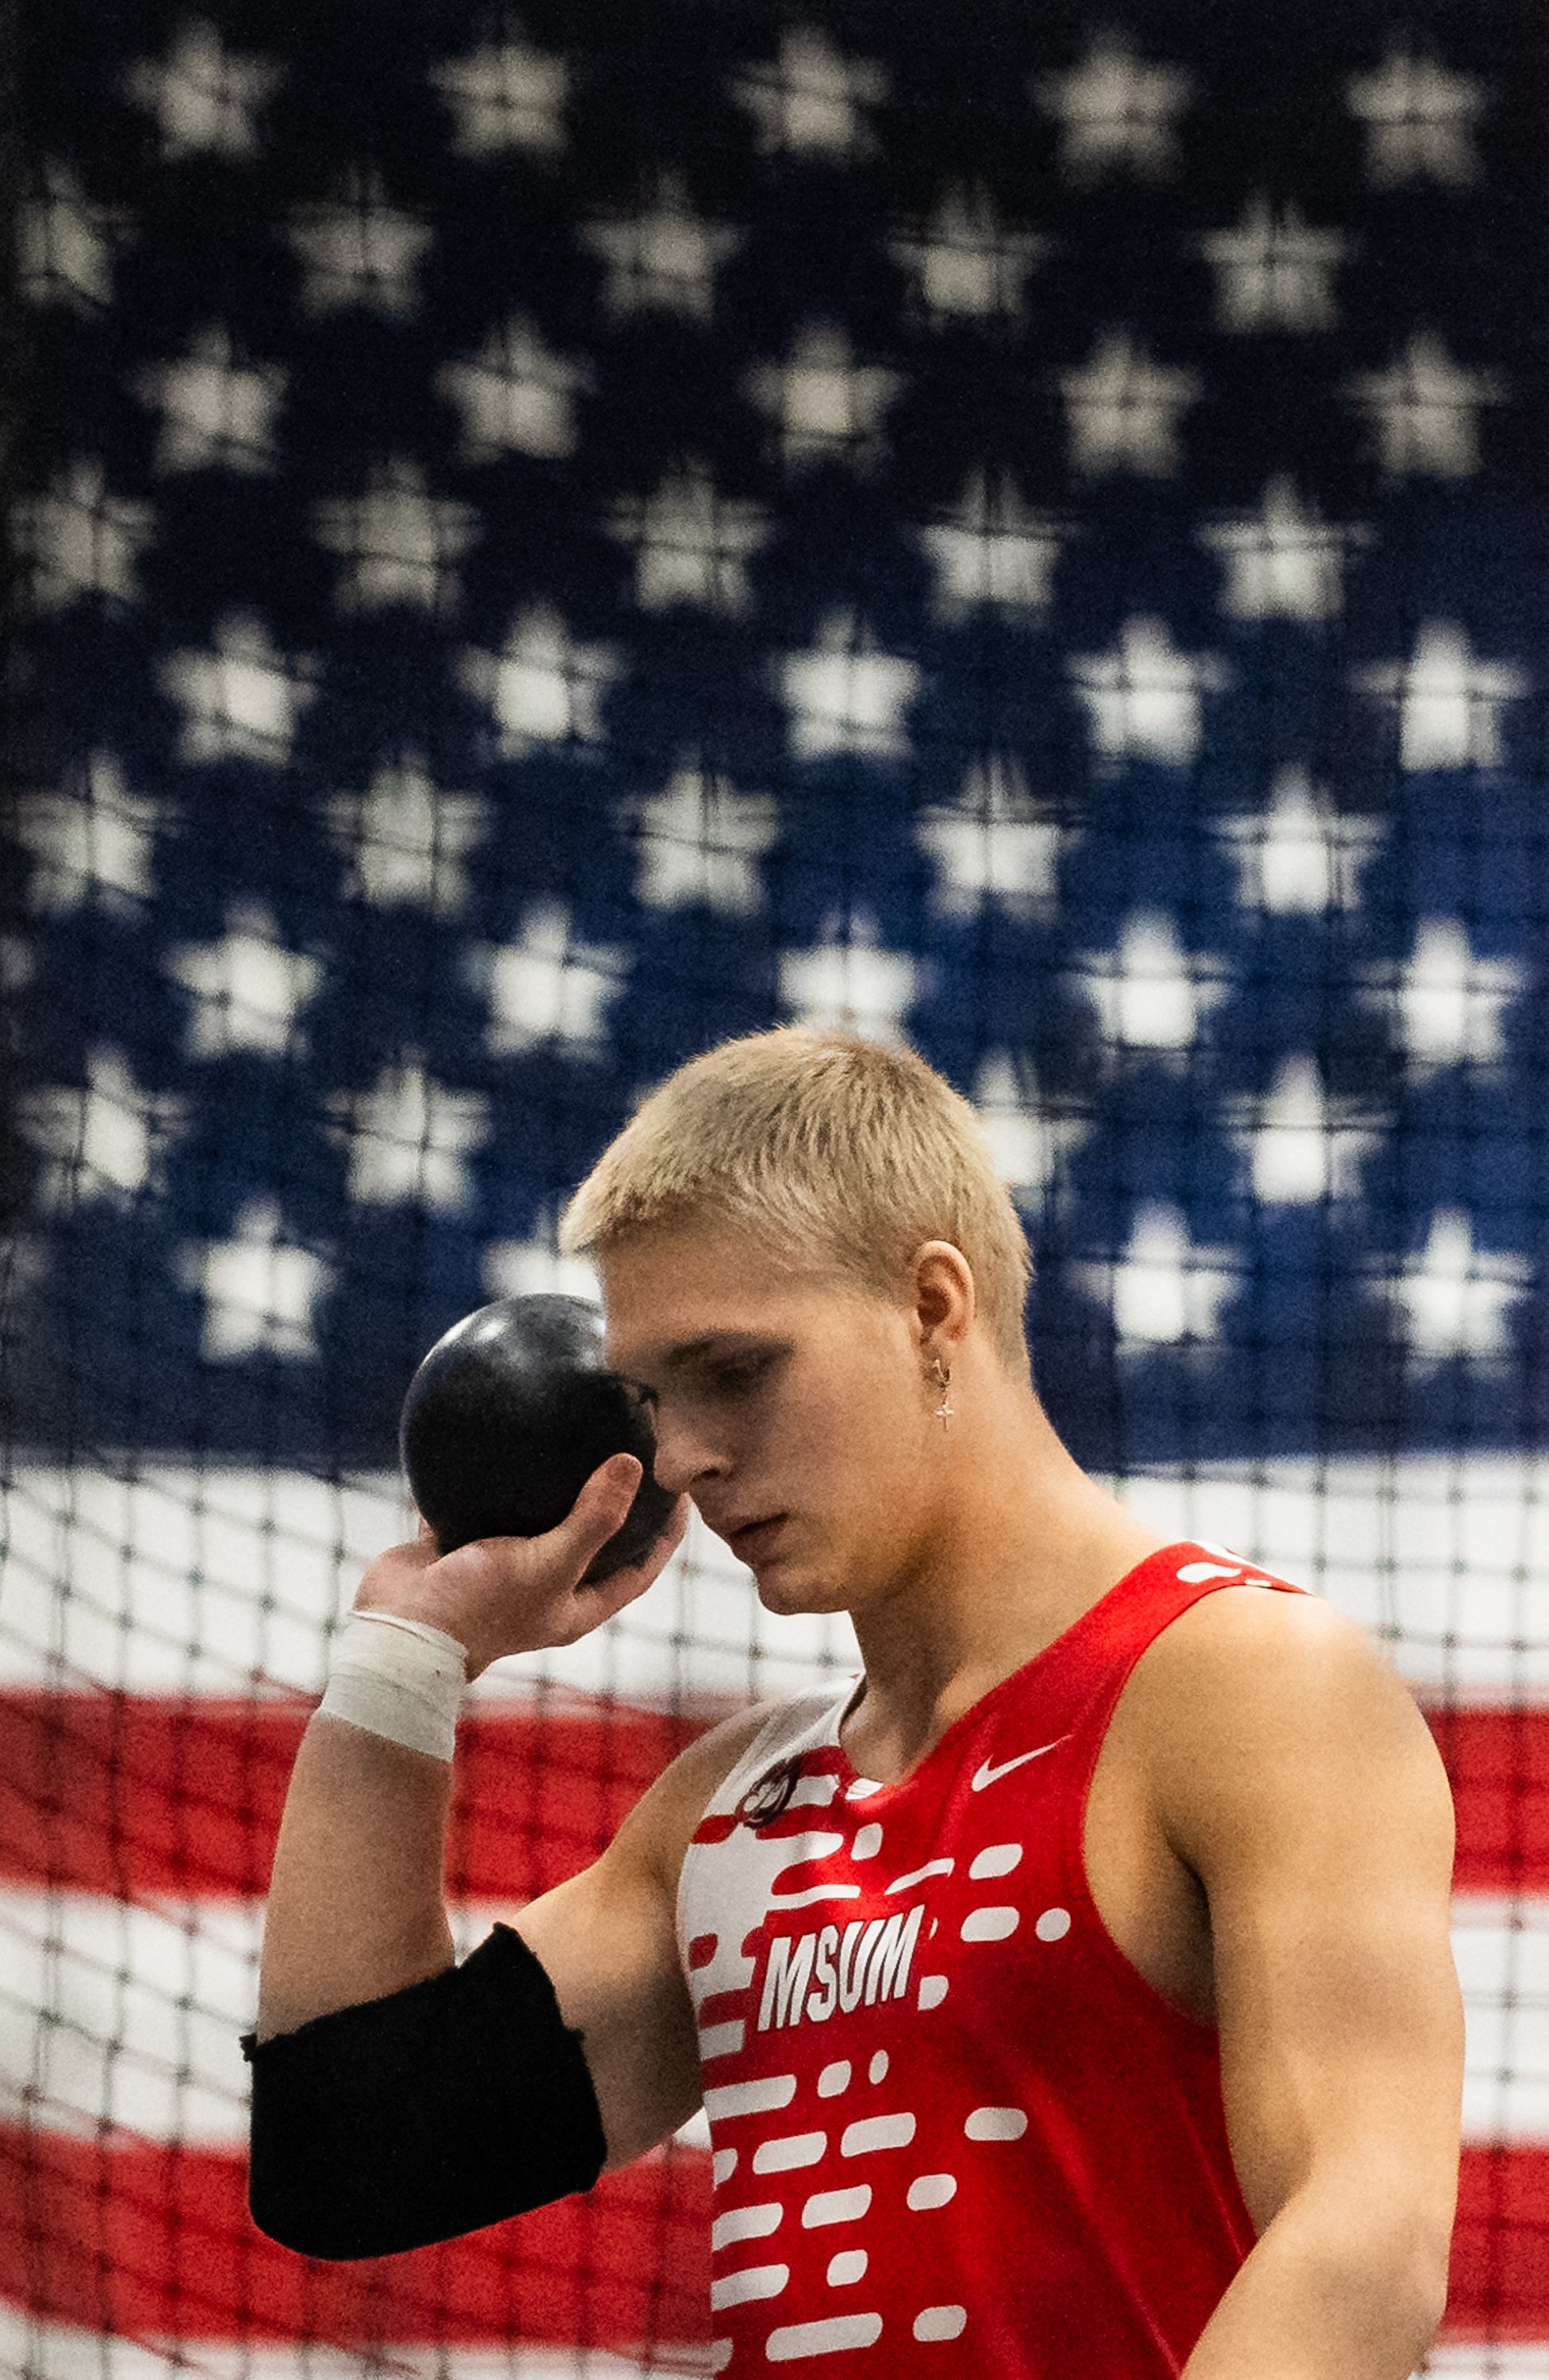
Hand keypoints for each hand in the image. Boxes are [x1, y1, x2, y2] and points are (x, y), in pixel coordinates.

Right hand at [352, 1455, 689, 1679]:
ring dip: (547, 1487)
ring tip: (567, 1435)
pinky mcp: (457, 1545)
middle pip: (590, 1542)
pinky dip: (484, 1477)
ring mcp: (497, 1567)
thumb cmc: (480, 1607)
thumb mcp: (549, 1563)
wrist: (398, 1631)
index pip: (638, 1569)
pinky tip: (493, 1435)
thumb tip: (634, 1464)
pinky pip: (476, 1502)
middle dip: (610, 1504)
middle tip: (630, 1450)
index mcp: (573, 1605)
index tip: (681, 1490)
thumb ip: (594, 1518)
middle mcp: (539, 1586)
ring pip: (532, 1520)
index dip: (664, 1536)